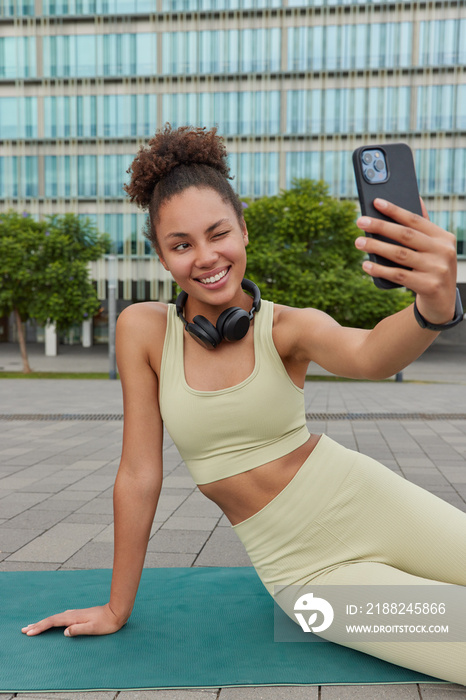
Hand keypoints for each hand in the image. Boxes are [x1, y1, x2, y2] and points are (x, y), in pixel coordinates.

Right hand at [21, 603, 125, 636]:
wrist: (116, 611)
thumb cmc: (106, 623)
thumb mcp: (93, 628)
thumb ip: (79, 629)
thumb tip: (65, 632)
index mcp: (73, 617)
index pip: (53, 622)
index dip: (40, 627)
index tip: (29, 632)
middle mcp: (72, 614)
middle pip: (51, 619)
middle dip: (38, 624)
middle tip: (24, 629)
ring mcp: (75, 614)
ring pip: (56, 618)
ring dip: (44, 622)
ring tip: (34, 626)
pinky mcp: (79, 615)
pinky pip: (61, 618)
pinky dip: (53, 621)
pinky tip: (53, 622)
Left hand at [355, 198, 457, 324]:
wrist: (442, 302)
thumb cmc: (431, 268)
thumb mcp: (433, 248)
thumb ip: (424, 227)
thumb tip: (415, 198)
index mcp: (444, 237)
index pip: (415, 220)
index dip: (395, 210)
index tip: (376, 202)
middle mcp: (443, 251)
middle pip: (405, 235)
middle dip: (380, 227)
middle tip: (360, 221)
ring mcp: (437, 269)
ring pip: (399, 255)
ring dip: (376, 247)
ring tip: (359, 242)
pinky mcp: (428, 286)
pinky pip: (398, 275)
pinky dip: (380, 269)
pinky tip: (366, 265)